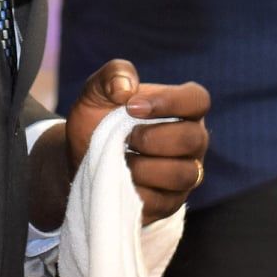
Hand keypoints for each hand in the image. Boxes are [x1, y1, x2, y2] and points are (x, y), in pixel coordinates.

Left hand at [66, 60, 208, 224]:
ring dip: (145, 167)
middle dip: (153, 138)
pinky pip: (164, 202)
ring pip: (183, 174)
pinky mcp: (170, 202)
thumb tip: (126, 88)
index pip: (197, 100)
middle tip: (126, 137)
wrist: (79, 158)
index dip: (169, 102)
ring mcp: (185, 173)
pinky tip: (121, 180)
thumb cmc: (97, 118)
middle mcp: (191, 140)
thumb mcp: (96, 90)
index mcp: (181, 108)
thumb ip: (113, 74)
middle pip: (193, 139)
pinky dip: (137, 192)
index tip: (132, 106)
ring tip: (121, 159)